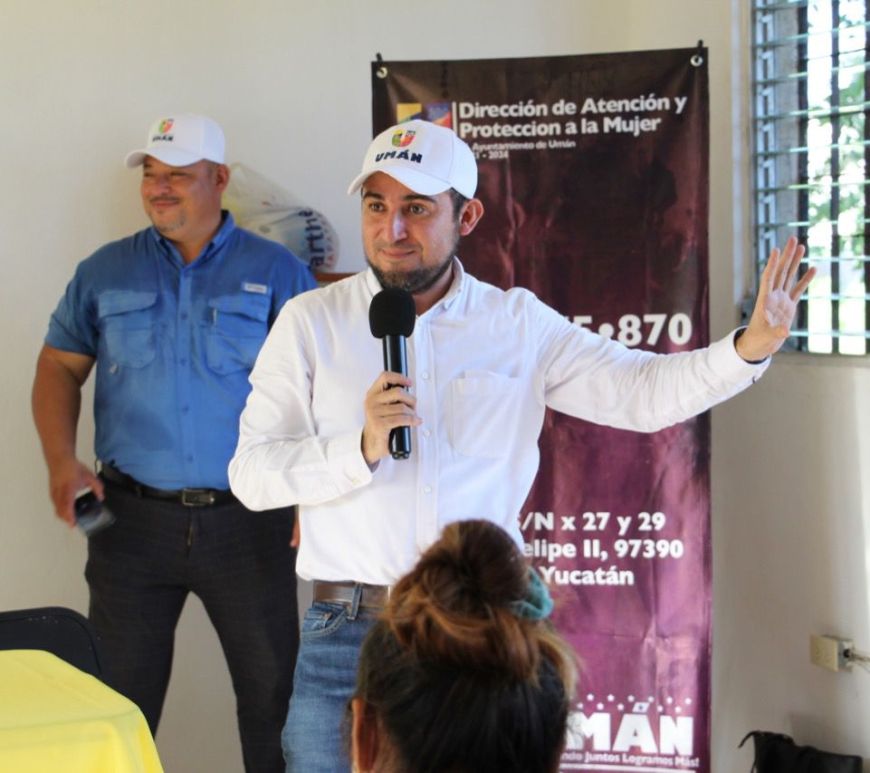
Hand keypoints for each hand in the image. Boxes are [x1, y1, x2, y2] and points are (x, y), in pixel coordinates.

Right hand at [49, 458, 103, 526]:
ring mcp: (54, 493)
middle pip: (60, 511)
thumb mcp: (89, 476)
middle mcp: (59, 493)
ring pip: (57, 509)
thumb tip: (101, 498)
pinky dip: (60, 510)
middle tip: (74, 524)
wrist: (59, 460)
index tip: (72, 523)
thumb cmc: (73, 468)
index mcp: (69, 489)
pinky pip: (55, 505)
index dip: (70, 516)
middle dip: (66, 519)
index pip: (68, 505)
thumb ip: (97, 487)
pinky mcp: (52, 493)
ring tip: (72, 520)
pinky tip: (67, 511)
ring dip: (63, 516)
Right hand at [361, 371, 420, 464]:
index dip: (399, 377)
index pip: (385, 377)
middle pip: (398, 392)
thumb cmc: (381, 423)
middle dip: (411, 399)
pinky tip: (415, 422)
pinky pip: (401, 419)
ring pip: (402, 407)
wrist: (372, 443)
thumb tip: (408, 389)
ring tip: (414, 416)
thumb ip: (391, 396)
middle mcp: (371, 401)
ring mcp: (374, 413)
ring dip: (412, 412)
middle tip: (414, 406)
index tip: (409, 383)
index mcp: (372, 394)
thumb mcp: (382, 406)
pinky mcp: (380, 424)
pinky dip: (412, 420)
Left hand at [737, 236, 815, 361]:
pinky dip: (805, 279)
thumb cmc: (758, 340)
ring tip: (801, 247)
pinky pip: (798, 290)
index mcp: (764, 300)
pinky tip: (813, 268)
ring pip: (789, 277)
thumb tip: (785, 332)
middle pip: (780, 272)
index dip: (772, 264)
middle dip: (786, 256)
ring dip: (794, 262)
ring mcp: (781, 300)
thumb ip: (776, 333)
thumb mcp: (766, 337)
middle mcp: (773, 297)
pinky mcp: (789, 306)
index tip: (776, 250)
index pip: (768, 278)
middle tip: (792, 239)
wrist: (759, 346)